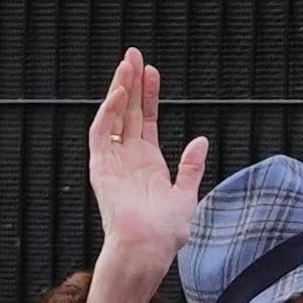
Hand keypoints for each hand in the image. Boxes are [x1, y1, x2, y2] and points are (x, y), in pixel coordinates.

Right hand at [85, 48, 210, 302]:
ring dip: (120, 89)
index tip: (153, 71)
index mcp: (148, 162)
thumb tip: (201, 140)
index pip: (147, 120)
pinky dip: (109, 111)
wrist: (148, 248)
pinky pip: (102, 132)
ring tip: (127, 63)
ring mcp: (113, 160)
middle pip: (130, 111)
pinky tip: (120, 92)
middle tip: (134, 53)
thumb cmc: (166, 232)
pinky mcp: (100, 166)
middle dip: (132, 82)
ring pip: (114, 115)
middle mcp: (128, 157)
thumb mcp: (186, 195)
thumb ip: (191, 167)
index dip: (150, 95)